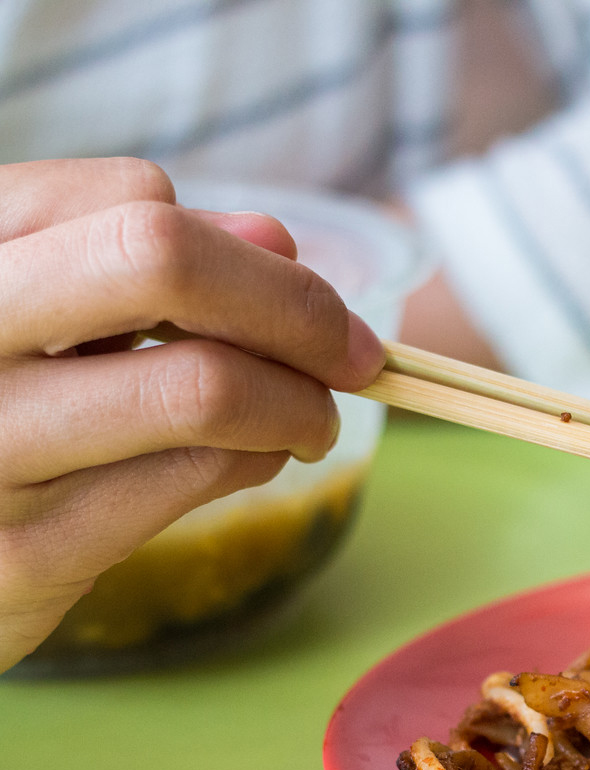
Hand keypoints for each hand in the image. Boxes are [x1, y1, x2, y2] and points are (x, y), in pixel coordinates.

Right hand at [0, 157, 384, 671]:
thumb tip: (276, 239)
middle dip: (293, 307)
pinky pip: (192, 479)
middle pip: (159, 260)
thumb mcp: (40, 312)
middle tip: (355, 354)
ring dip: (297, 403)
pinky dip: (259, 459)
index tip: (295, 285)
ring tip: (312, 418)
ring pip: (199, 386)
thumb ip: (139, 264)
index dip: (242, 246)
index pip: (131, 196)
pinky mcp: (25, 550)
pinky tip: (260, 458)